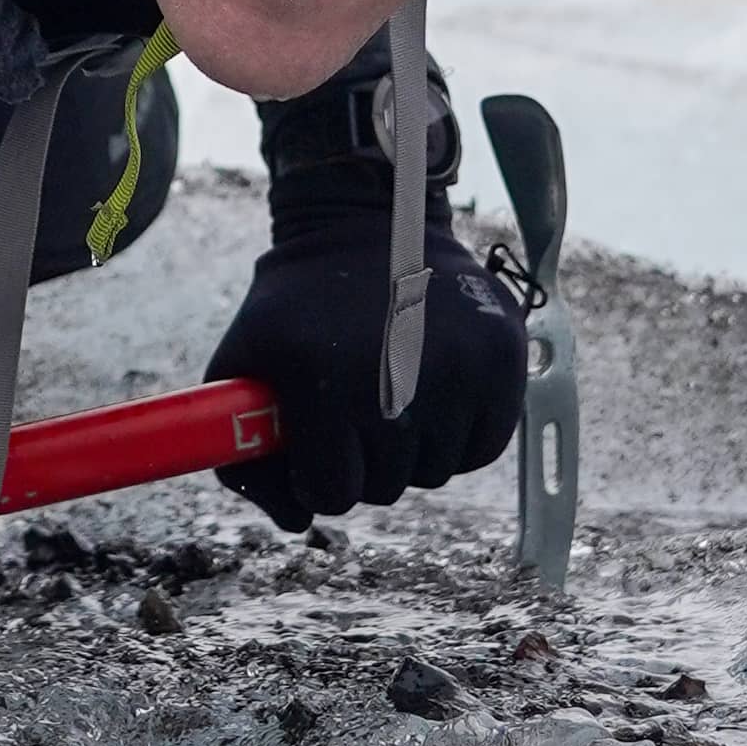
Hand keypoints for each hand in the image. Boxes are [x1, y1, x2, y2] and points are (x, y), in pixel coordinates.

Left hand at [207, 212, 525, 533]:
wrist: (370, 221)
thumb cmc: (297, 306)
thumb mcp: (244, 364)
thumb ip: (244, 457)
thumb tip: (297, 524)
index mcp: (324, 382)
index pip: (330, 494)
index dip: (319, 473)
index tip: (318, 438)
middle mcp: (397, 378)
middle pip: (385, 489)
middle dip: (364, 460)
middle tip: (356, 405)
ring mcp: (459, 368)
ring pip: (434, 472)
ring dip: (411, 446)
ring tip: (393, 383)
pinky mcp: (503, 358)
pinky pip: (481, 448)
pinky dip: (457, 433)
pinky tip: (433, 386)